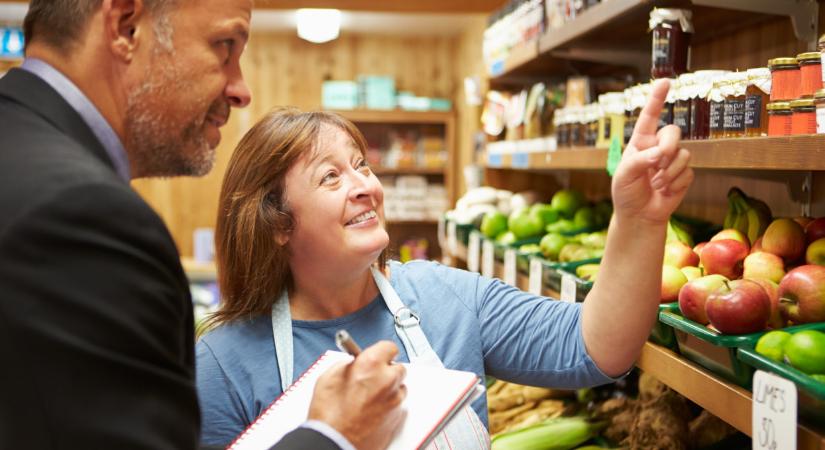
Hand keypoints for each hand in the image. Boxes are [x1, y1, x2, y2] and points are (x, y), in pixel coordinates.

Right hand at [308, 341, 406, 449]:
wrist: (333, 442)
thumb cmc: (328, 414)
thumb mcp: (329, 377)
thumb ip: (348, 364)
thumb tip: (355, 363)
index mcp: (371, 365)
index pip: (389, 347)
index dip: (381, 351)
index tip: (377, 355)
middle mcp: (387, 380)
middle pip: (398, 368)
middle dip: (386, 371)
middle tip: (371, 378)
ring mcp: (394, 400)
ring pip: (399, 388)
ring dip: (388, 389)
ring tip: (368, 398)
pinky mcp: (397, 418)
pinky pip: (397, 406)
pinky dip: (387, 406)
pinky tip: (371, 411)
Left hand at [611, 79, 693, 225]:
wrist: (638, 216)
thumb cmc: (626, 192)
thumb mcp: (624, 175)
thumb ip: (641, 160)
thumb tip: (661, 154)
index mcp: (641, 142)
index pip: (650, 116)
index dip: (657, 99)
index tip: (665, 81)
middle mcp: (658, 147)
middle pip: (673, 132)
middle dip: (668, 146)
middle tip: (658, 162)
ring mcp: (672, 160)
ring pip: (683, 154)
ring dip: (669, 172)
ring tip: (656, 184)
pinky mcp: (684, 175)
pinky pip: (688, 172)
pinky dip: (675, 183)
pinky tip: (665, 191)